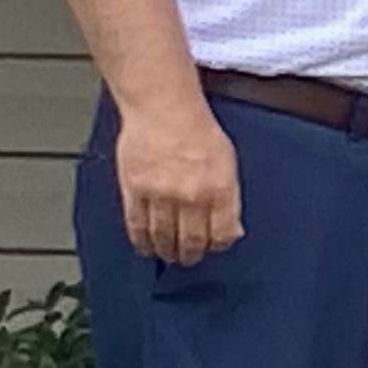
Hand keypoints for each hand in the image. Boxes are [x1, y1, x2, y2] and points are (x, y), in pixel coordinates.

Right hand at [116, 100, 243, 265]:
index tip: (215, 247)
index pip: (223, 232)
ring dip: (167, 251)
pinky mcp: (135, 189)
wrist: (163, 108)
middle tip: (190, 258)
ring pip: (164, 237)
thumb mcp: (228, 161)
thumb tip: (232, 228)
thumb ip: (230, 196)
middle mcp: (191, 194)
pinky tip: (146, 247)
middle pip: (192, 240)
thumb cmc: (198, 128)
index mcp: (220, 187)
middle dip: (192, 254)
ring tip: (170, 255)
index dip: (219, 244)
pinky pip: (138, 225)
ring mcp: (161, 193)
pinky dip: (142, 241)